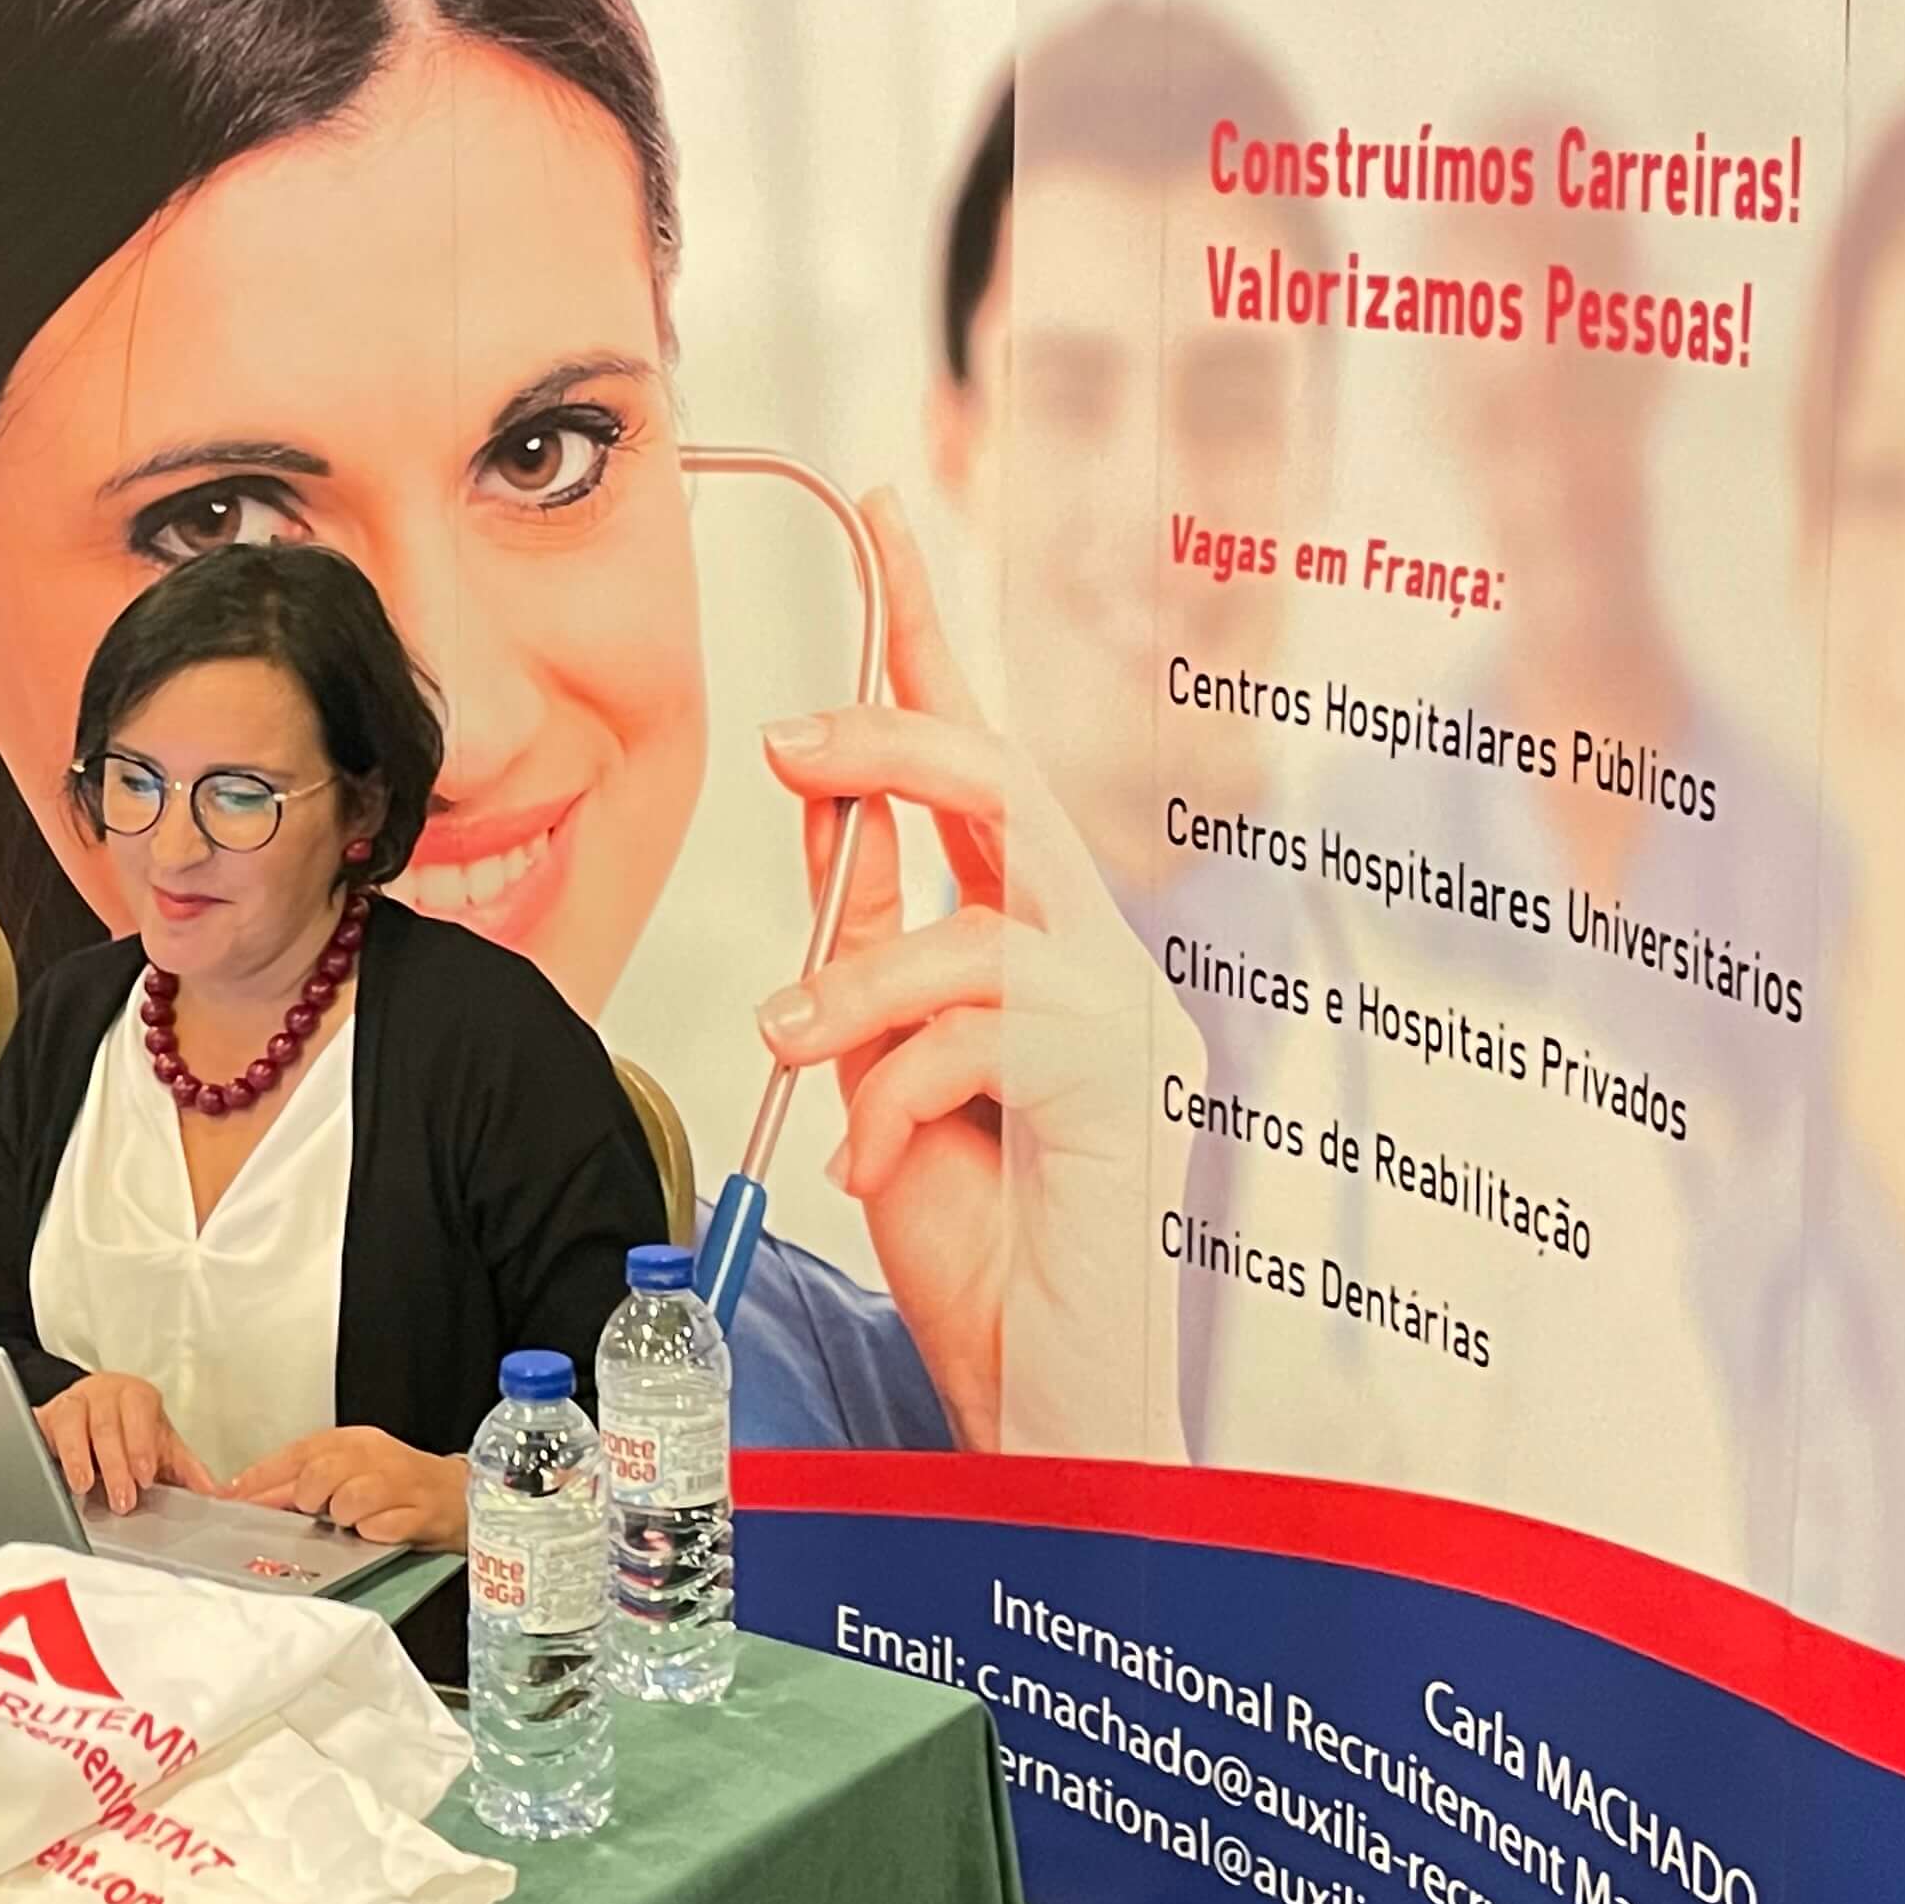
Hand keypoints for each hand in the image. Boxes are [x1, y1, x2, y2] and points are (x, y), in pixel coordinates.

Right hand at [33, 1371, 212, 1514]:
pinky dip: (47, 1449)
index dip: (141, 1444)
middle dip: (114, 1464)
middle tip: (122, 1499)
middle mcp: (102, 1392)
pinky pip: (39, 1428)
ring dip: (78, 1457)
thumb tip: (214, 1493)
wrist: (93, 1414)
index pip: (139, 1412)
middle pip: (105, 1423)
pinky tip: (50, 1470)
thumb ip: (186, 1469)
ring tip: (85, 1485)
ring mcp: (71, 1402)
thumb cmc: (132, 1431)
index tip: (145, 1476)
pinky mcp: (44, 1416)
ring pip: (71, 1421)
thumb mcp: (162, 1446)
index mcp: (136, 1395)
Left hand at [229, 1426, 466, 1547]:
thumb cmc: (396, 1486)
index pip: (296, 1454)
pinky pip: (383, 1527)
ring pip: (350, 1500)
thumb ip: (300, 1480)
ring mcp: (400, 1483)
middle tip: (316, 1513)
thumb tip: (245, 1493)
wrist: (459, 1495)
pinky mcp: (422, 1512)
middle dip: (307, 1500)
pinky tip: (377, 1532)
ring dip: (343, 1518)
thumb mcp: (348, 1471)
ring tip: (352, 1523)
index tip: (235, 1501)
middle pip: (319, 1475)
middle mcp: (374, 1455)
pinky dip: (374, 1534)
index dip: (262, 1480)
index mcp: (351, 1441)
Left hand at [753, 489, 1179, 1453]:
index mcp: (1026, 929)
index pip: (975, 748)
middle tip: (787, 742)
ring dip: (856, 986)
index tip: (882, 511)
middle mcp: (1088, 951)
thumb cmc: (972, 1235)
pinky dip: (897, 1090)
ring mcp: (1116, 1016)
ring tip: (793, 1051)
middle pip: (999, 777)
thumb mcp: (881, 1058)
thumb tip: (820, 801)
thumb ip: (866, 933)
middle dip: (889, 737)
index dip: (926, 626)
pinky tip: (873, 1160)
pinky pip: (981, 1030)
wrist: (1039, 1392)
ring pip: (974, 918)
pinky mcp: (1115, 1089)